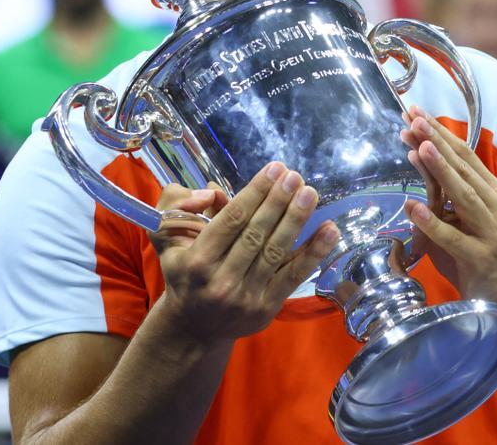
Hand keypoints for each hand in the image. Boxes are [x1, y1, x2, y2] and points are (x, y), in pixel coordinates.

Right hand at [150, 163, 339, 343]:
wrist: (194, 327)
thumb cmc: (183, 273)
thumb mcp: (166, 238)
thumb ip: (179, 207)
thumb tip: (214, 191)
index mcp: (197, 261)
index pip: (232, 220)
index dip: (256, 192)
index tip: (274, 169)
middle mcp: (222, 281)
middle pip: (256, 233)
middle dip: (278, 201)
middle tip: (295, 176)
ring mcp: (246, 297)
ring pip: (276, 252)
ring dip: (296, 220)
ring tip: (310, 193)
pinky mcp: (267, 308)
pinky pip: (294, 276)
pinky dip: (314, 252)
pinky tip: (330, 230)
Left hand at [400, 105, 496, 311]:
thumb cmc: (474, 249)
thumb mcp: (458, 213)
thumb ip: (441, 186)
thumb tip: (417, 149)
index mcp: (491, 192)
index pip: (464, 155)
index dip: (440, 133)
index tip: (416, 112)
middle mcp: (494, 206)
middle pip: (463, 169)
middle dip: (437, 141)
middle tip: (414, 119)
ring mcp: (489, 232)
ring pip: (462, 196)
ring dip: (440, 171)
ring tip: (420, 148)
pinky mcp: (478, 257)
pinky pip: (452, 237)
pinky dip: (431, 222)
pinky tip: (411, 207)